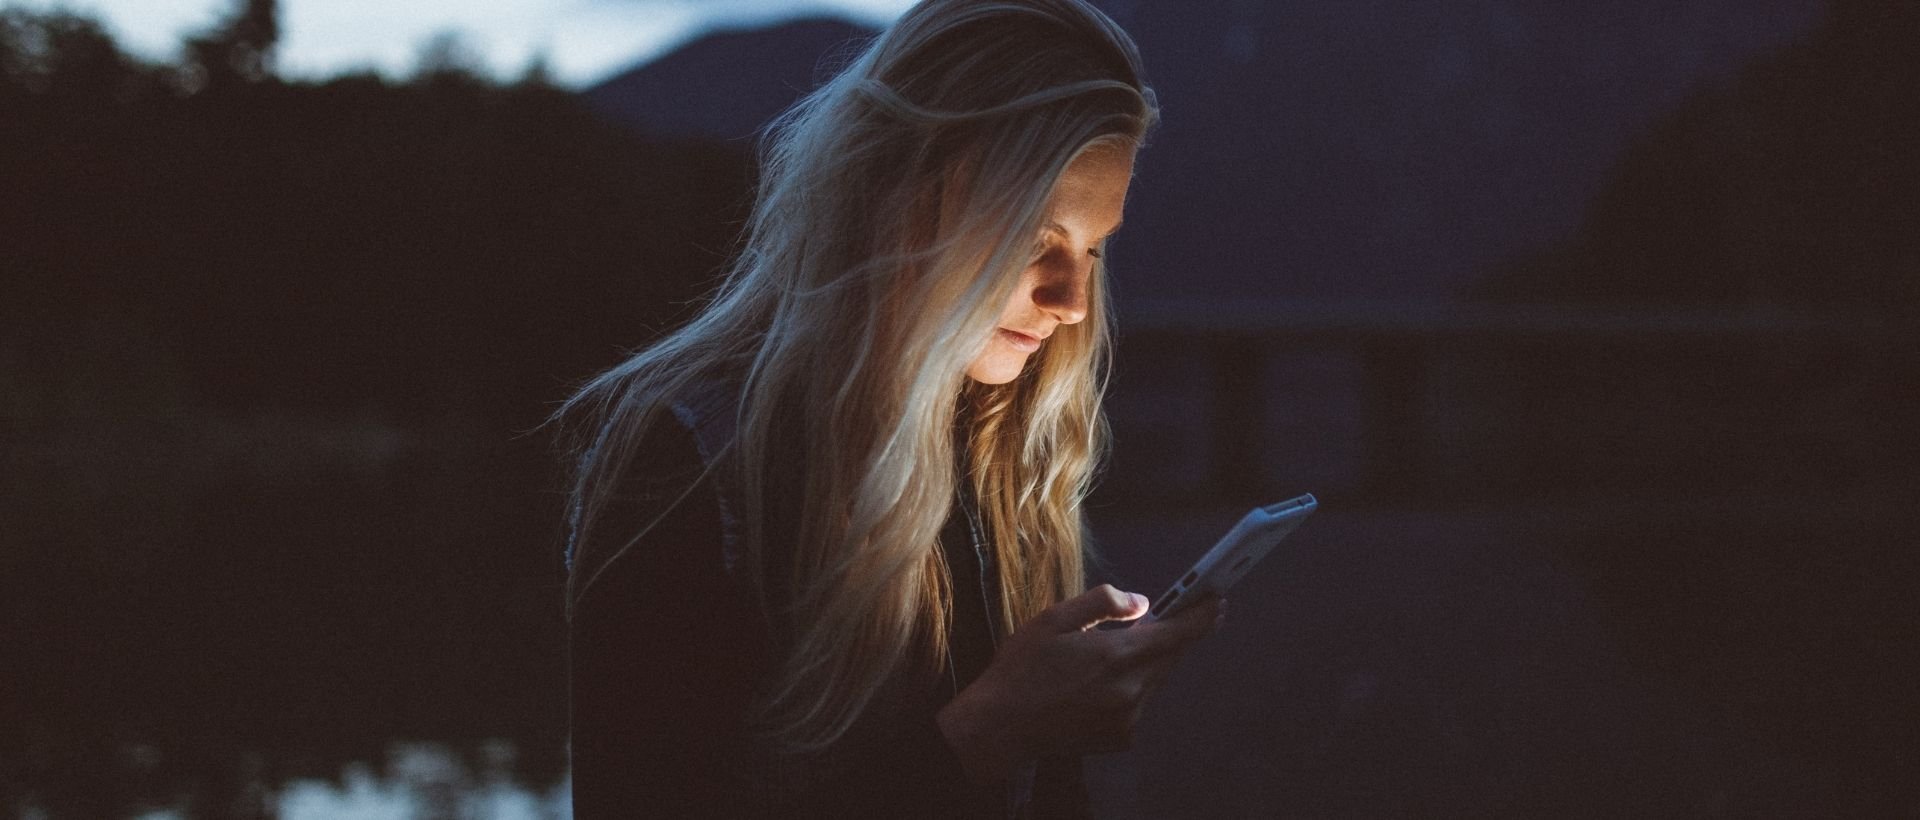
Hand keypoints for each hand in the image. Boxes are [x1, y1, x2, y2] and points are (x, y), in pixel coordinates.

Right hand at [935, 584, 1223, 781]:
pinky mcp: (1122, 737)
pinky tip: (1097, 685)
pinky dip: (1130, 688)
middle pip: (1171, 656)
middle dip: (1175, 635)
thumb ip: (1102, 603)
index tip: (1218, 599)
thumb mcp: (1054, 619)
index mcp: (1117, 655)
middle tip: (1175, 614)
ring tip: (1112, 653)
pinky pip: (1139, 703)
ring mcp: (1129, 717)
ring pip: (1155, 680)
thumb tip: (1142, 603)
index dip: (1202, 614)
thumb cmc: (1023, 668)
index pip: (1178, 632)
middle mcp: (1131, 689)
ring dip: (1147, 662)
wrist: (1002, 726)